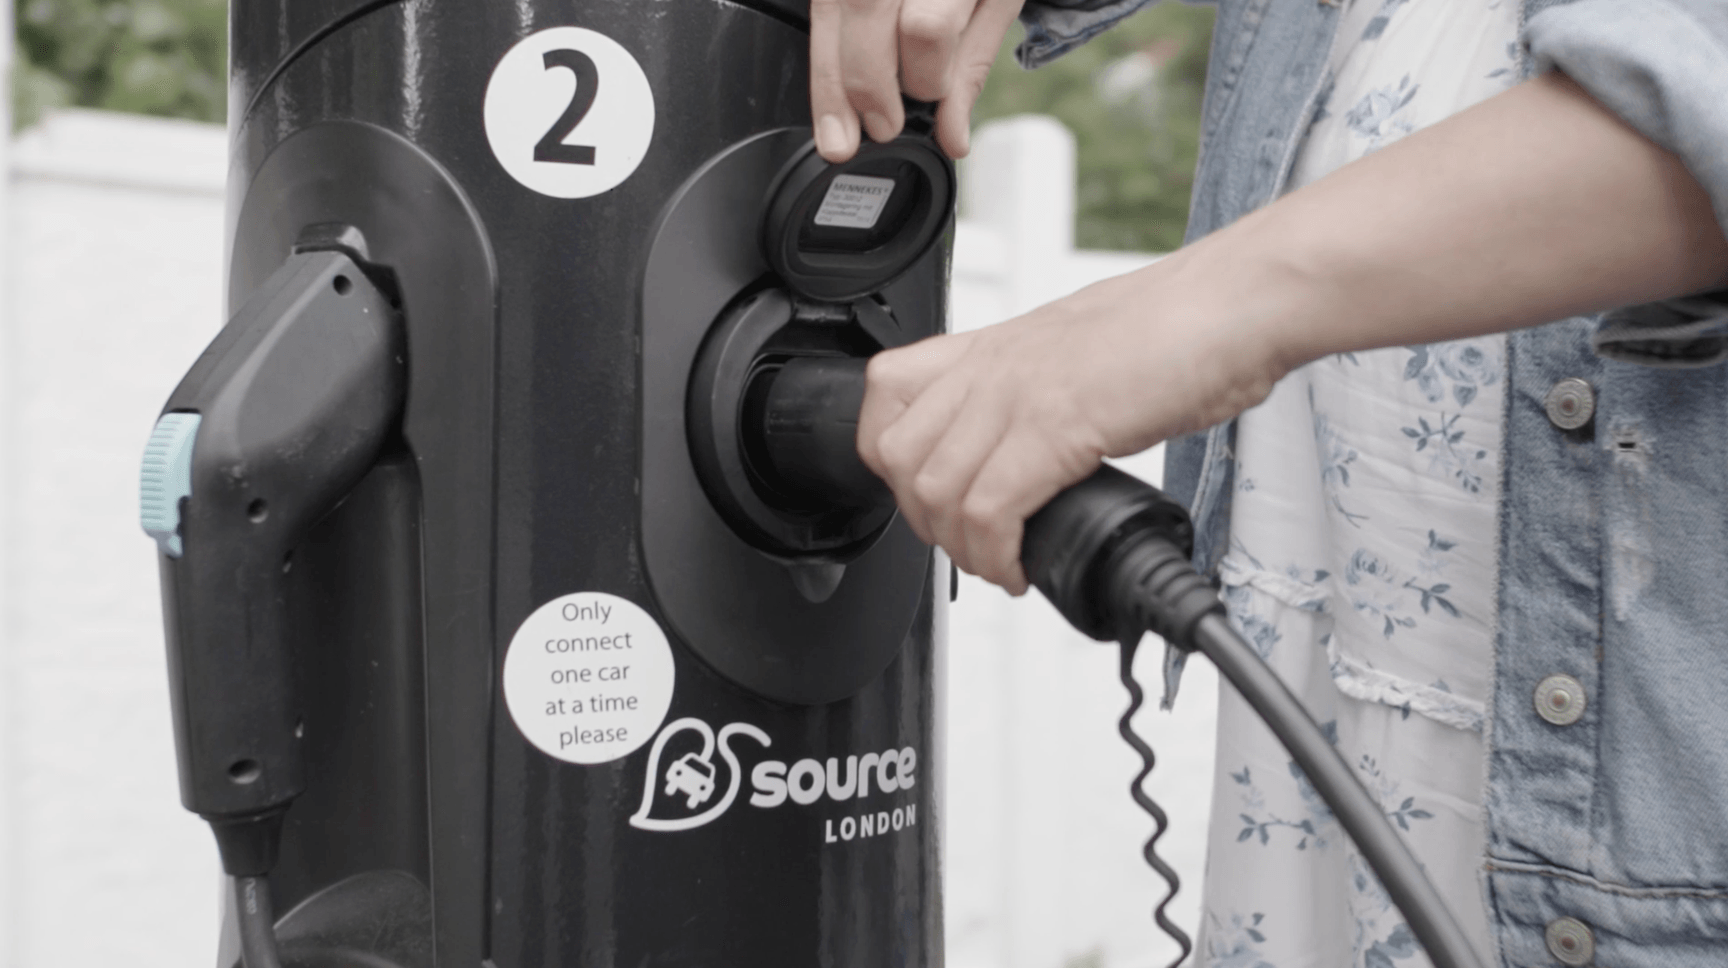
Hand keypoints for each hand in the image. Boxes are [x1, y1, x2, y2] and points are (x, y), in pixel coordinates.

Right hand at [809, 0, 1026, 161]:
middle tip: (884, 125)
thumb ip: (971, 66)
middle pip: (865, 13)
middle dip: (870, 85)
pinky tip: (830, 93)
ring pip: (828, 15)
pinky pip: (818, 18)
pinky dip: (823, 60)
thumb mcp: (995, 2)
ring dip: (831, 85)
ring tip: (838, 138)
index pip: (926, 27)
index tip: (929, 92)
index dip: (926, 73)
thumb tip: (952, 136)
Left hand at [856, 254, 1288, 593]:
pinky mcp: (1058, 425)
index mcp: (993, 346)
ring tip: (1000, 564)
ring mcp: (1020, 393)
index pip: (887, 396)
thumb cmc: (1179, 329)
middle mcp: (993, 365)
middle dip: (924, 519)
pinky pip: (991, 509)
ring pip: (936, 490)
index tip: (930, 498)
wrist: (1237, 304)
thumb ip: (1039, 392)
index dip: (893, 461)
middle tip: (968, 544)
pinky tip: (1021, 568)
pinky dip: (998, 555)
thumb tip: (1033, 445)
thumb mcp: (1078, 354)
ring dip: (962, 548)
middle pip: (899, 455)